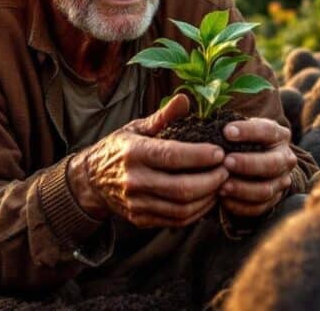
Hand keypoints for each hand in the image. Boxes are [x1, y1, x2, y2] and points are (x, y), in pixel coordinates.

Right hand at [67, 94, 228, 227]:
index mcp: (134, 153)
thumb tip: (186, 99)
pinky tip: (207, 198)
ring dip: (208, 198)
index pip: (173, 156)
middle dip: (212, 180)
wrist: (92, 179)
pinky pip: (176, 221)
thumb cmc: (120, 148)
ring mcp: (137, 203)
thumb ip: (164, 116)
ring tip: (221, 184)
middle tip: (228, 170)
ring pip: (182, 208)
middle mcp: (134, 180)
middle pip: (181, 188)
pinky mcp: (141, 219)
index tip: (220, 152)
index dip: (201, 156)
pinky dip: (197, 212)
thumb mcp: (137, 127)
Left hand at [219, 118, 296, 216]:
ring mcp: (281, 181)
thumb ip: (228, 126)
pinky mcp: (273, 200)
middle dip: (248, 163)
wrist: (253, 162)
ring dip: (243, 188)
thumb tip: (205, 122)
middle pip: (272, 164)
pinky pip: (259, 208)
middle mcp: (284, 158)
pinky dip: (241, 206)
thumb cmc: (240, 141)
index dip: (248, 131)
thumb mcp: (240, 128)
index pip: (267, 130)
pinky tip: (224, 201)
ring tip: (221, 186)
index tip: (226, 131)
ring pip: (266, 189)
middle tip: (226, 162)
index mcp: (278, 135)